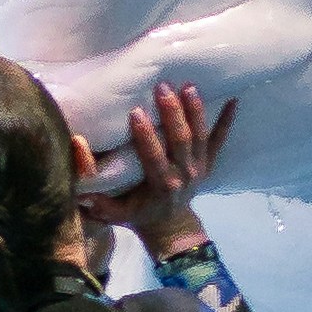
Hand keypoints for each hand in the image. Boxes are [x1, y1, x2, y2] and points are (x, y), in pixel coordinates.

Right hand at [93, 80, 232, 259]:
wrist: (170, 225)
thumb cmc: (137, 213)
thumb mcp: (113, 212)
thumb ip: (97, 199)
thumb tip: (78, 174)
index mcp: (161, 185)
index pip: (154, 157)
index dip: (146, 136)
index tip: (136, 112)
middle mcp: (184, 174)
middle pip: (181, 141)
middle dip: (172, 113)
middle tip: (162, 88)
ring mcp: (199, 167)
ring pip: (200, 135)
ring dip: (195, 111)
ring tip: (188, 86)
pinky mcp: (209, 161)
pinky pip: (220, 139)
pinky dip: (227, 120)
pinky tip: (233, 98)